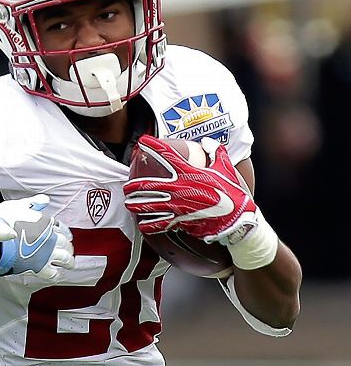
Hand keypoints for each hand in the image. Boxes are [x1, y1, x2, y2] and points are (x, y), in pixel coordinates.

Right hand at [0, 195, 74, 281]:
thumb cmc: (2, 222)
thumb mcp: (16, 205)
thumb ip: (33, 202)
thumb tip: (45, 200)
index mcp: (46, 222)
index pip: (61, 228)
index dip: (62, 232)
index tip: (62, 235)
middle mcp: (51, 238)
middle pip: (66, 243)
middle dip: (67, 246)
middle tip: (66, 249)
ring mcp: (47, 253)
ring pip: (65, 259)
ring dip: (68, 261)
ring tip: (68, 264)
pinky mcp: (40, 267)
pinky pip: (53, 274)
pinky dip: (56, 275)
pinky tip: (55, 274)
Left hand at [122, 136, 254, 242]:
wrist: (238, 219)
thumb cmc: (233, 193)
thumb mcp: (226, 168)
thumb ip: (216, 152)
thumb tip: (206, 142)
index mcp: (190, 173)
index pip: (167, 156)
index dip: (153, 147)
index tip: (142, 142)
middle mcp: (179, 188)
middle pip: (148, 184)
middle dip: (134, 185)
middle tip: (128, 185)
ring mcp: (177, 205)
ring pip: (148, 205)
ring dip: (136, 204)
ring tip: (129, 202)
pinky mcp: (179, 221)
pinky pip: (158, 223)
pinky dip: (148, 224)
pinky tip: (142, 223)